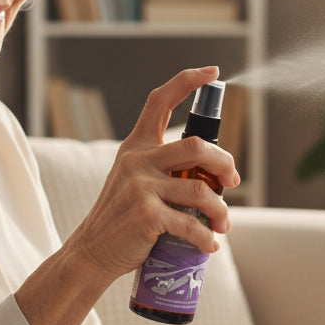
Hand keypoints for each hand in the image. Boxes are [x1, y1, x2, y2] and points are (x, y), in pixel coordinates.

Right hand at [16, 68, 239, 324]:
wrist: (91, 253)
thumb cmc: (121, 220)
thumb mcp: (132, 182)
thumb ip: (161, 169)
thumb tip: (210, 174)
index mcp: (135, 147)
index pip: (159, 101)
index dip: (187, 81)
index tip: (212, 71)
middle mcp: (137, 161)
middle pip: (197, 146)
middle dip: (224, 163)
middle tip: (232, 182)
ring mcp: (141, 188)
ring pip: (201, 190)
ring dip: (220, 210)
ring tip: (223, 224)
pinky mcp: (147, 215)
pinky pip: (191, 224)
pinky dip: (207, 237)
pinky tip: (210, 245)